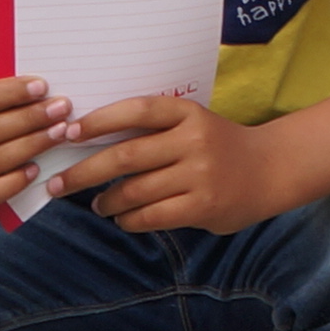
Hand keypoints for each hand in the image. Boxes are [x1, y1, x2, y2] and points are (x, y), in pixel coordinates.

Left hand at [66, 89, 279, 235]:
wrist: (270, 168)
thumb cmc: (219, 145)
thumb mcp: (192, 124)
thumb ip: (154, 131)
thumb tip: (91, 145)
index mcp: (187, 112)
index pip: (135, 111)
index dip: (98, 121)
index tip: (68, 132)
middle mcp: (193, 140)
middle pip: (125, 156)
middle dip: (84, 171)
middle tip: (59, 183)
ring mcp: (199, 174)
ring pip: (134, 191)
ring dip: (107, 201)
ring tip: (98, 204)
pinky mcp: (202, 206)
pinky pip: (151, 216)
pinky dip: (129, 219)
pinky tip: (123, 218)